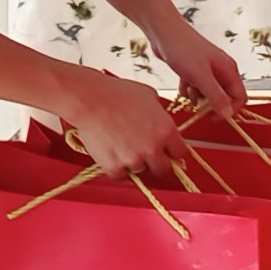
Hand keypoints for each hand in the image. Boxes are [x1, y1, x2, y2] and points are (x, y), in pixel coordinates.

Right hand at [62, 68, 188, 179]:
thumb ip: (159, 114)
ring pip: (140, 171)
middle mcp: (152, 148)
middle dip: (156, 163)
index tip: (167, 152)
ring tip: (122, 145)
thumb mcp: (149, 96)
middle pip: (163, 169)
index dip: (172, 152)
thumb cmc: (116, 94)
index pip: (180, 153)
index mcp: (166, 131)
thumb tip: (161, 120)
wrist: (91, 100)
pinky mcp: (114, 167)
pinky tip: (112, 153)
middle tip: (146, 154)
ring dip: (134, 163)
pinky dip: (117, 168)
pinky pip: (120, 175)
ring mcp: (134, 159)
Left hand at [153, 19, 246, 120]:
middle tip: (197, 107)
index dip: (229, 110)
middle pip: (224, 97)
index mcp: (228, 70)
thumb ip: (215, 96)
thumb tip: (228, 114)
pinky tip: (182, 86)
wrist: (164, 32)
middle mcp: (221, 70)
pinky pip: (196, 88)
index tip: (214, 117)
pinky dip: (189, 91)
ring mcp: (207, 70)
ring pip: (208, 94)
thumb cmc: (183, 48)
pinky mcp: (195, 70)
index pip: (240, 97)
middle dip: (210, 104)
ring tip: (188, 92)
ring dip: (198, 98)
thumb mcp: (200, 76)